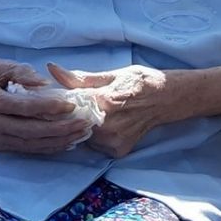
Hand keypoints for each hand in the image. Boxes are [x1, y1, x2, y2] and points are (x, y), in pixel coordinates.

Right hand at [0, 57, 88, 154]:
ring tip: (81, 133)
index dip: (49, 107)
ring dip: (58, 141)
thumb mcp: (0, 64)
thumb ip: (23, 73)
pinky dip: (47, 146)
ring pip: (29, 144)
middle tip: (85, 123)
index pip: (23, 107)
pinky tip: (66, 141)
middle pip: (29, 130)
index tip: (72, 105)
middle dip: (60, 129)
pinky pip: (25, 149)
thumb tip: (46, 84)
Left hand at [48, 63, 194, 157]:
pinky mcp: (117, 151)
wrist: (168, 99)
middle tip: (76, 104)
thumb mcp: (112, 74)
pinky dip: (94, 136)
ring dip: (81, 126)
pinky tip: (105, 125)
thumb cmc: (141, 82)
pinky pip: (94, 145)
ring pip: (82, 135)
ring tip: (94, 113)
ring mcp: (113, 141)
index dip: (57, 102)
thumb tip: (52, 69)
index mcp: (105, 102)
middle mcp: (108, 126)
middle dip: (69, 114)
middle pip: (72, 123)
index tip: (54, 98)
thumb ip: (81, 78)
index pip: (67, 106)